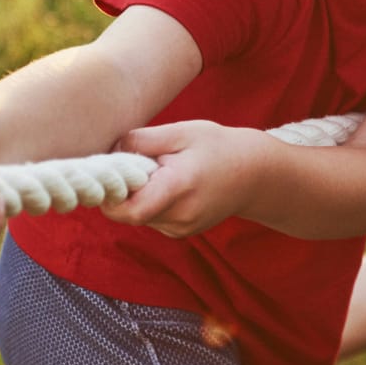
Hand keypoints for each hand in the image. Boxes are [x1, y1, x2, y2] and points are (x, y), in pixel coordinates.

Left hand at [105, 121, 267, 238]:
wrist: (255, 175)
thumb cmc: (218, 147)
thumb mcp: (182, 132)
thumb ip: (144, 140)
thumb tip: (111, 151)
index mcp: (179, 187)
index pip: (128, 210)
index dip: (110, 195)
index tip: (110, 173)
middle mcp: (180, 215)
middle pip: (129, 212)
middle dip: (123, 191)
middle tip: (136, 164)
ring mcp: (182, 228)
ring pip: (138, 217)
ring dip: (137, 196)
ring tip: (159, 172)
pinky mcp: (182, 232)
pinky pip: (151, 219)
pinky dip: (150, 203)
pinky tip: (169, 184)